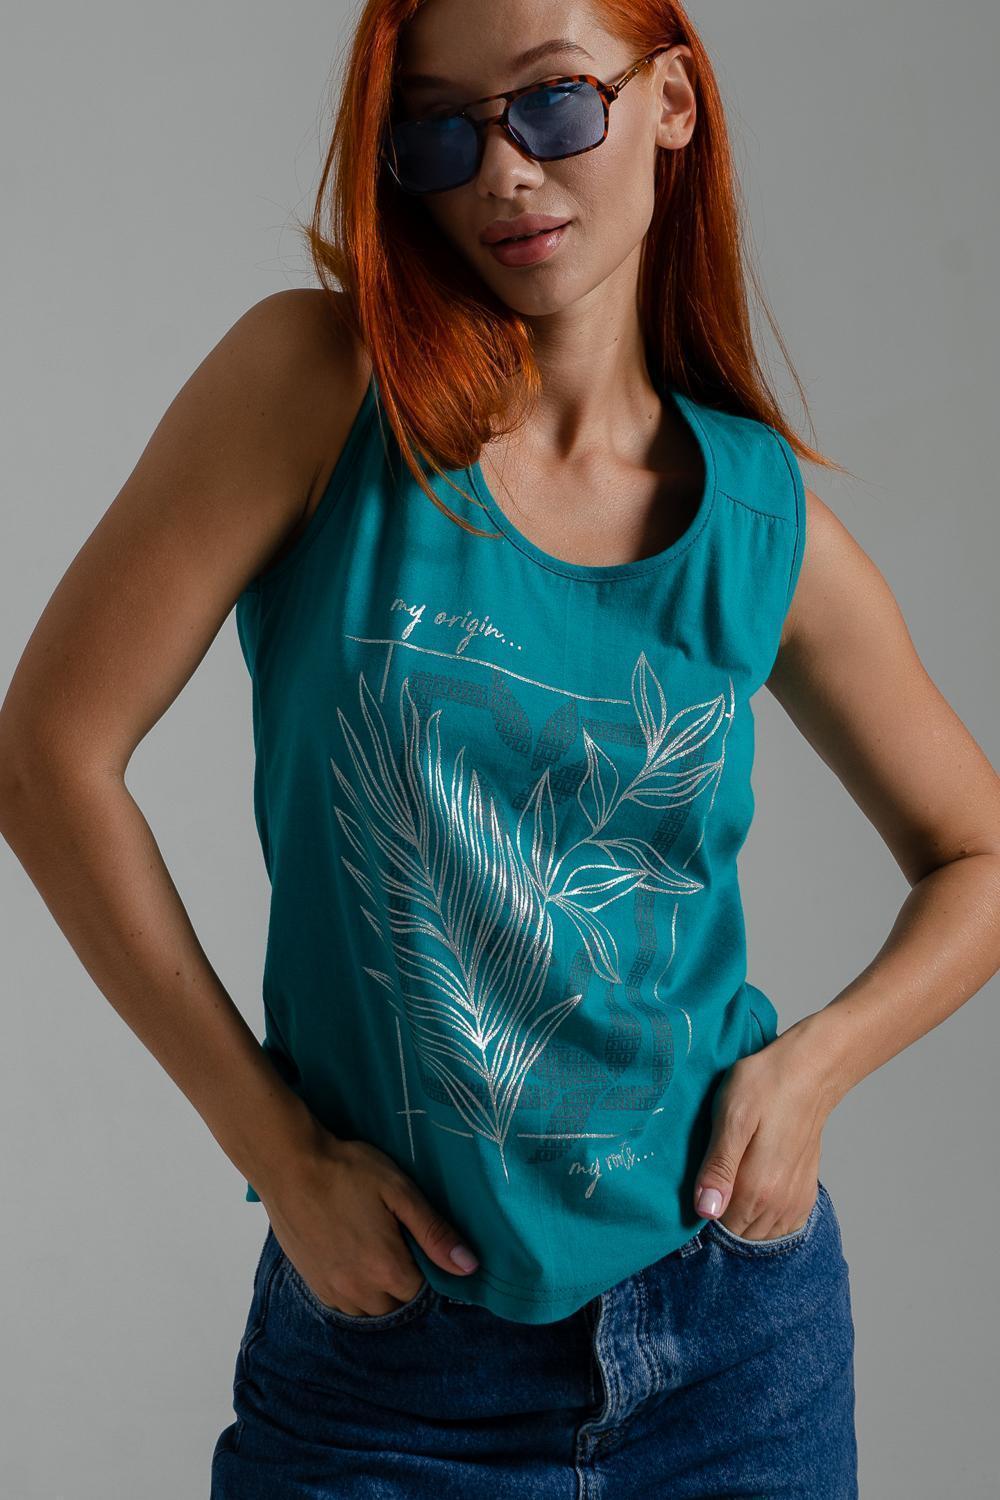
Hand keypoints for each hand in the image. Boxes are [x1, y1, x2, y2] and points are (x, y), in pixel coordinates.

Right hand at [258, 1127, 479, 1316]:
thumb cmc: (348, 1172)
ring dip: (381, 1291)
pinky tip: (356, 1260)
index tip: (421, 1244)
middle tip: (400, 1244)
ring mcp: (334, 1292)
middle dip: (406, 1282)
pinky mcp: (314, 1286)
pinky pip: (346, 1306)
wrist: (289, 1167)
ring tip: (377, 1252)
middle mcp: (360, 1291)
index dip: (429, 1269)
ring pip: (372, 1310)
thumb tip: (469, 1266)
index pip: (424, 1292)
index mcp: (387, 1269)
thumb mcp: (399, 1191)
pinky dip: (357, 1292)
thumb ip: (434, 1232)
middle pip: (399, 1305)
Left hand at [693, 1025, 834, 1238]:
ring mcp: (795, 1201)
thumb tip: (705, 1211)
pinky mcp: (805, 1192)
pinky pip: (780, 1226)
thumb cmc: (765, 1086)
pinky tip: (754, 1190)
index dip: (700, 1209)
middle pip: (738, 1233)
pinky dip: (765, 1218)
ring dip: (743, 1217)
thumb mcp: (731, 1118)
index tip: (694, 1185)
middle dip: (720, 1215)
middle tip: (711, 1177)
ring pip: (759, 1233)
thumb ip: (719, 1168)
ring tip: (732, 1180)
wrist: (809, 1071)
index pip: (717, 1226)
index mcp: (757, 1188)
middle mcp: (779, 1204)